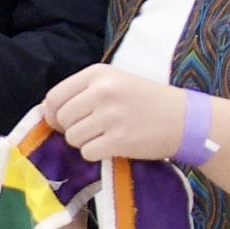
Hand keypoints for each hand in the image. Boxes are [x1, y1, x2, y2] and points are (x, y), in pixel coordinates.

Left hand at [38, 63, 194, 167]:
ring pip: (72, 138)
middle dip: (71, 130)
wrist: (184, 119)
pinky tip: (112, 146)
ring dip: (84, 143)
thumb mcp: (115, 82)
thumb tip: (45, 111)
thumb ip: (82, 92)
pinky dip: (96, 154)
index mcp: (98, 73)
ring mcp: (110, 116)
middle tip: (92, 130)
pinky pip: (88, 152)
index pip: (55, 97)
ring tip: (105, 136)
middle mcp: (102, 91)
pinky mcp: (119, 139)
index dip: (54, 114)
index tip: (66, 121)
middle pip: (62, 119)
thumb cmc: (147, 101)